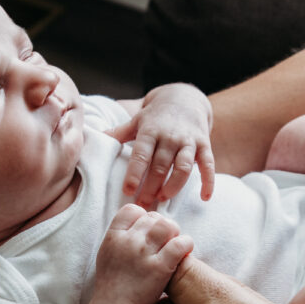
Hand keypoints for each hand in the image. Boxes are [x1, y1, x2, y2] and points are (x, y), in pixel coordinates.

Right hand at [94, 204, 192, 303]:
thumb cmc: (115, 283)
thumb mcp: (108, 253)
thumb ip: (122, 235)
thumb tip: (141, 218)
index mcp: (113, 237)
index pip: (132, 210)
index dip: (143, 217)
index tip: (147, 230)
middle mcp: (128, 242)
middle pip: (153, 217)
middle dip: (162, 226)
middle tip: (165, 240)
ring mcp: (144, 254)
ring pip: (167, 225)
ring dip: (174, 232)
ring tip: (174, 244)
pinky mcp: (160, 267)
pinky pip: (180, 244)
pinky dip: (186, 245)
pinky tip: (184, 252)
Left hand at [105, 84, 214, 207]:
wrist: (185, 98)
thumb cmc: (156, 115)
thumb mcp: (137, 120)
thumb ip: (119, 132)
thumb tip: (95, 136)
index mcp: (150, 131)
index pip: (141, 154)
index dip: (135, 173)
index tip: (128, 191)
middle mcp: (170, 136)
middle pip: (161, 165)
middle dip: (152, 187)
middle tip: (143, 205)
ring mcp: (188, 141)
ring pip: (183, 167)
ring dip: (174, 185)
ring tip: (164, 199)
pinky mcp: (204, 145)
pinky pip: (208, 164)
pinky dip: (209, 181)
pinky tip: (205, 197)